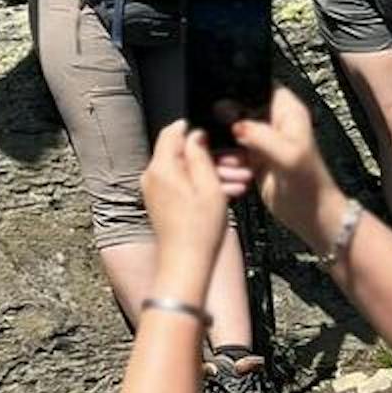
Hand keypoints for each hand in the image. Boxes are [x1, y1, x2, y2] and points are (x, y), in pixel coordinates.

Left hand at [141, 121, 232, 283]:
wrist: (186, 264)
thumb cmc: (199, 230)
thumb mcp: (209, 186)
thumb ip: (200, 154)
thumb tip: (196, 135)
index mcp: (161, 167)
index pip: (171, 132)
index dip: (192, 128)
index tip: (211, 131)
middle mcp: (152, 176)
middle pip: (181, 154)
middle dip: (209, 156)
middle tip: (236, 163)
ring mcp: (155, 191)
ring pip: (184, 171)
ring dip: (209, 173)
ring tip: (238, 181)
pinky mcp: (161, 204)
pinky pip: (181, 186)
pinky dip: (200, 186)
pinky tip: (225, 194)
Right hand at [231, 87, 340, 246]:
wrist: (311, 216)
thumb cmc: (309, 184)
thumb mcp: (287, 155)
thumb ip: (259, 135)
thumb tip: (233, 122)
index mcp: (287, 110)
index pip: (259, 84)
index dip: (239, 87)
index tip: (221, 96)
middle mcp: (274, 120)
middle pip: (241, 105)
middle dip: (227, 116)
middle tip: (218, 128)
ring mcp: (263, 139)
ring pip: (233, 127)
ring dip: (224, 139)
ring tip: (223, 152)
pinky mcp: (254, 157)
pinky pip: (232, 149)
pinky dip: (226, 156)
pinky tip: (225, 165)